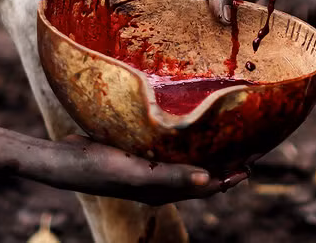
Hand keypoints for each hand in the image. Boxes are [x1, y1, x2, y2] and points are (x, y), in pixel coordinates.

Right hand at [38, 136, 246, 204]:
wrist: (61, 160)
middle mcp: (159, 181)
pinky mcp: (138, 152)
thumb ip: (172, 177)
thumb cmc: (98, 167)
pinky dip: (187, 139)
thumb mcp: (137, 173)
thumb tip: (209, 180)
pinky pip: (170, 147)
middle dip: (227, 163)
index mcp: (163, 190)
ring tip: (229, 133)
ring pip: (188, 160)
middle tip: (253, 143)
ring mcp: (148, 167)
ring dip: (210, 150)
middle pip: (203, 174)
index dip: (232, 175)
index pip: (208, 186)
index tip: (255, 160)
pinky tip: (189, 124)